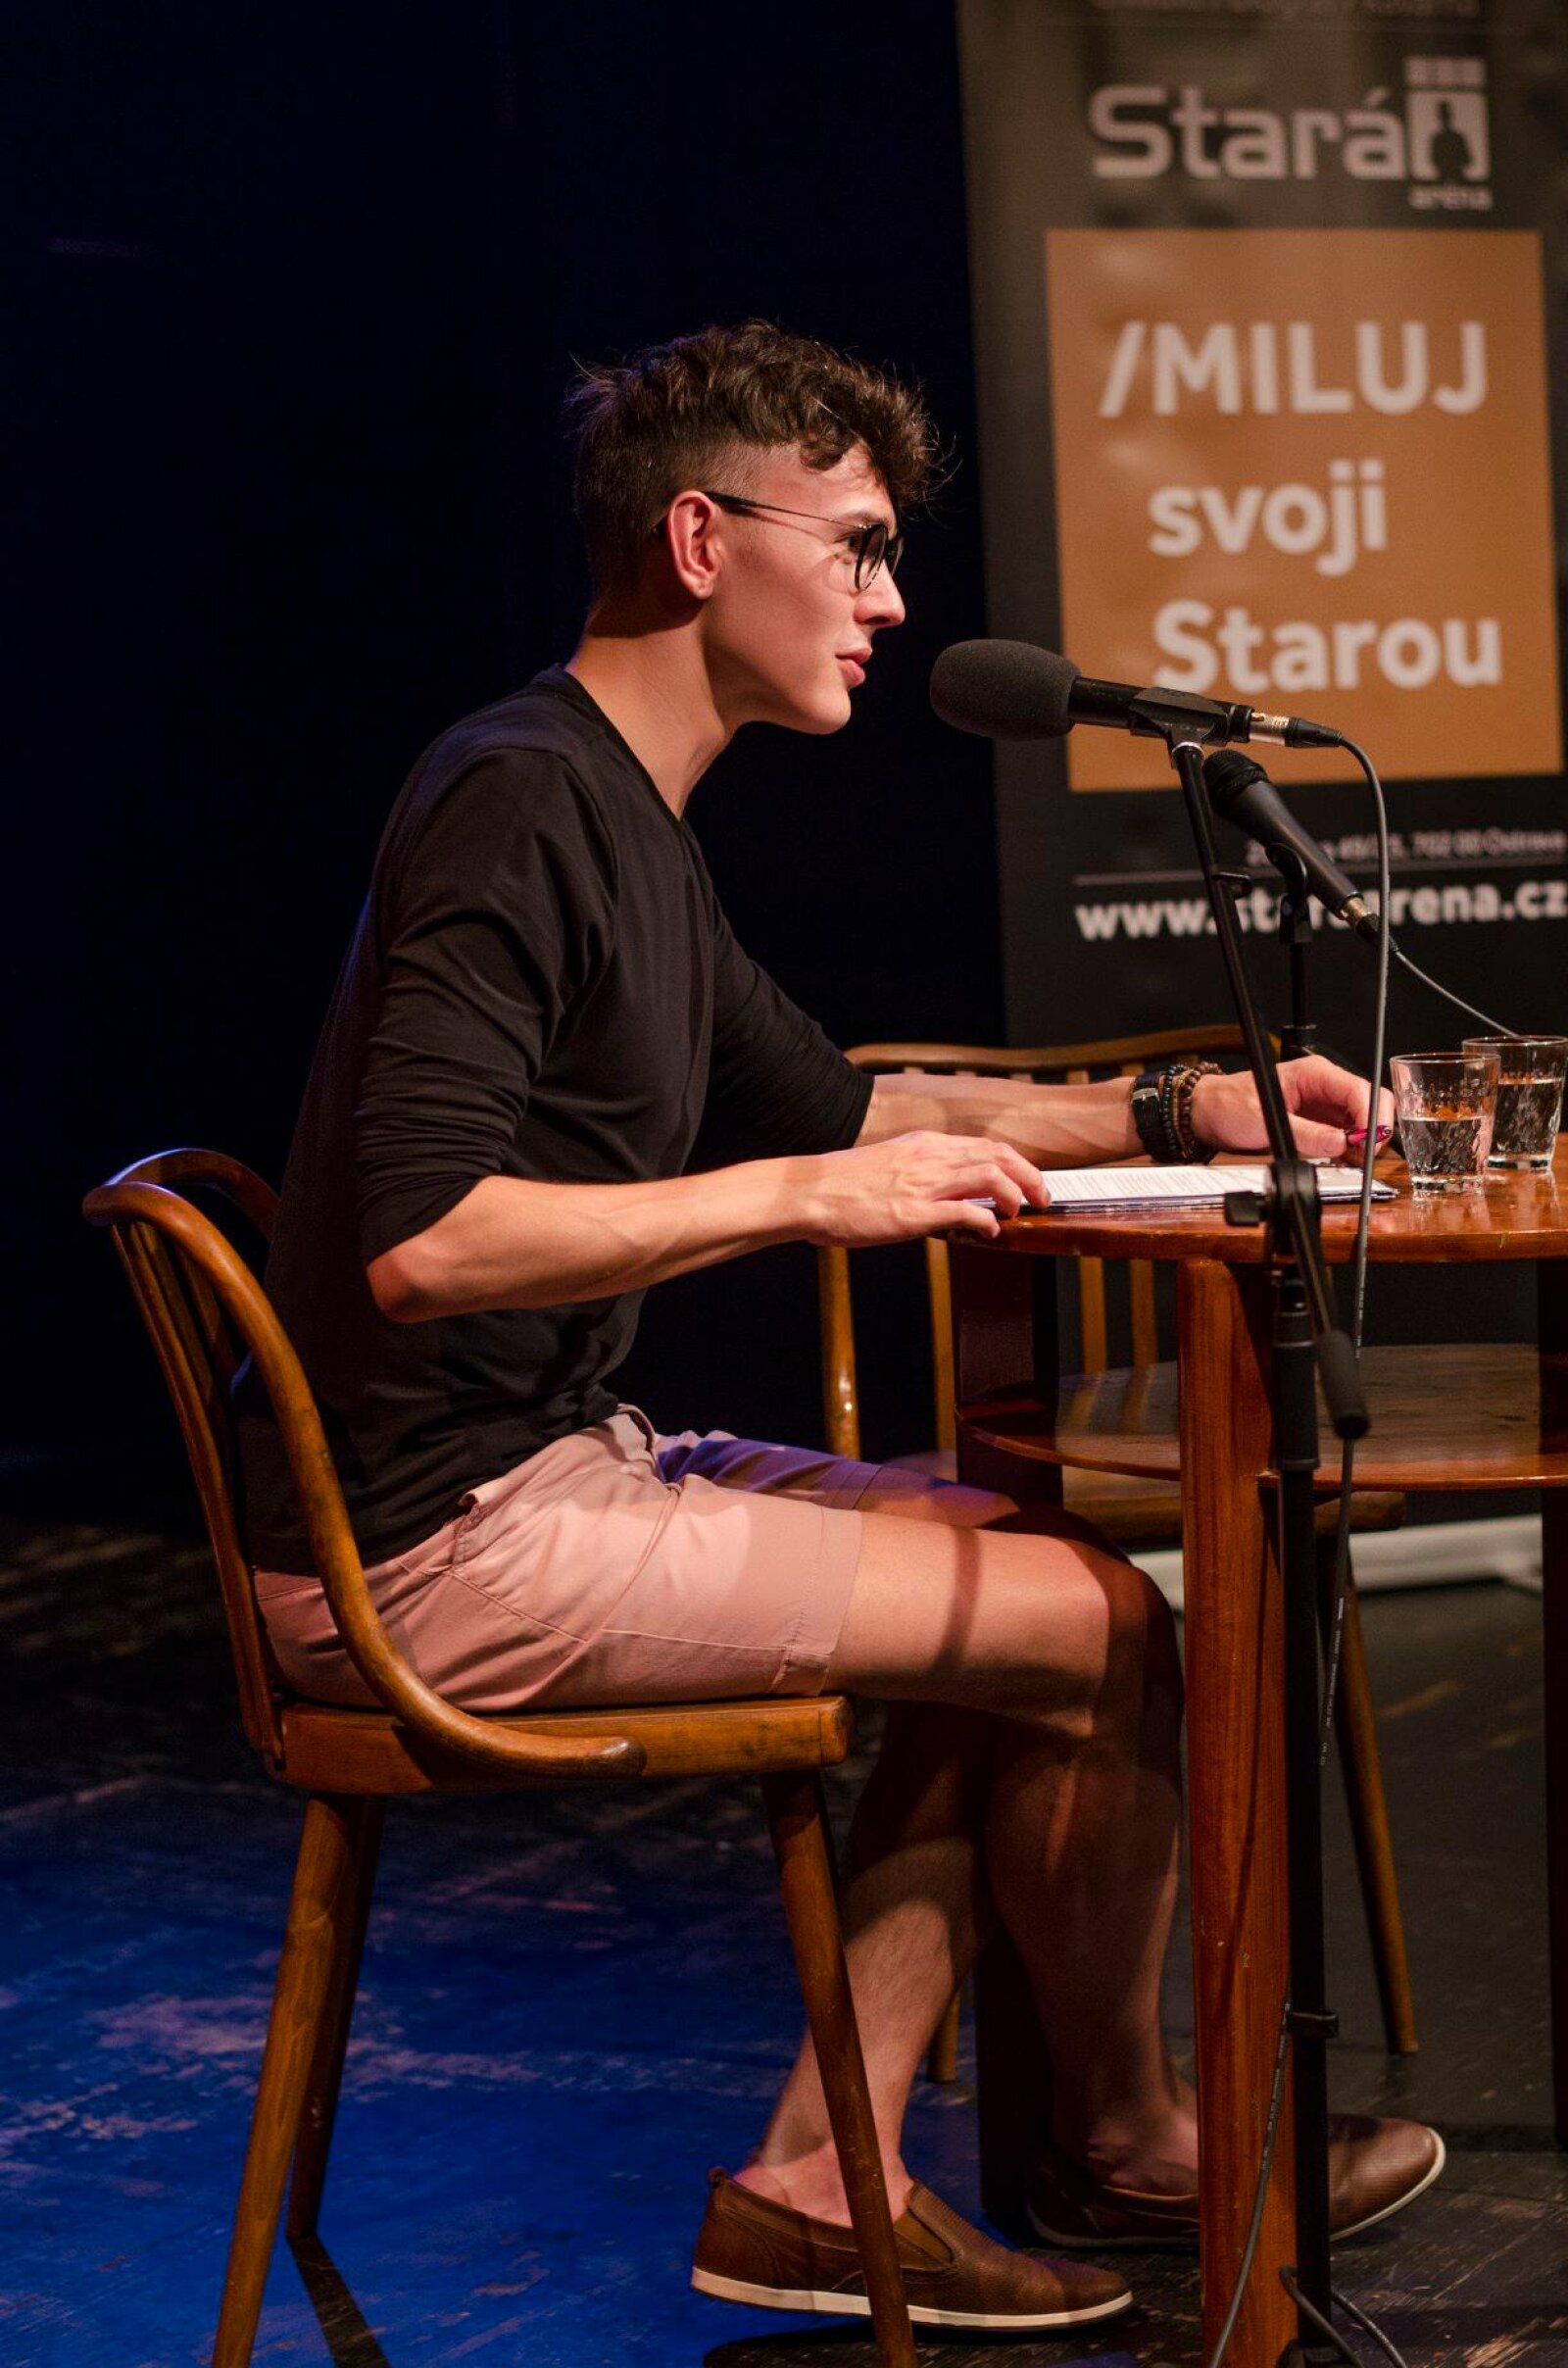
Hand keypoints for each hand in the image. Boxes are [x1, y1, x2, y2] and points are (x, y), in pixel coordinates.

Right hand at [800, 1131, 1046, 1246]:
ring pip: (989, 1176)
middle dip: (1029, 1175)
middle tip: (1041, 1196)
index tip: (1028, 1178)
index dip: (1016, 1162)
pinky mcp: (913, 1214)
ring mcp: (923, 1184)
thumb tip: (948, 1189)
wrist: (810, 1192)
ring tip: (1020, 1212)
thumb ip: (922, 1171)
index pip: (985, 1145)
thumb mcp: (891, 1163)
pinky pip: (964, 1213)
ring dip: (1014, 1195)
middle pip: (997, 1155)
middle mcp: (929, 1157)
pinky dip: (986, 1221)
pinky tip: (991, 1231)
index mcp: (924, 1144)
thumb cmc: (844, 1184)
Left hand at [1189, 1055, 1394, 1161]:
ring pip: (1363, 1120)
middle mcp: (1325, 1085)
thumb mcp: (1265, 1120)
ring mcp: (1325, 1103)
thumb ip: (1306, 1133)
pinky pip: (1347, 1133)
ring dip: (1363, 1142)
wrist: (1211, 1112)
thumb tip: (1339, 1144)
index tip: (1368, 1143)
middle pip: (1370, 1103)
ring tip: (1350, 1161)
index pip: (1359, 1089)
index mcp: (1315, 1074)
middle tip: (1363, 1157)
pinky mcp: (1320, 1121)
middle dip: (1374, 1131)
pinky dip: (1351, 1148)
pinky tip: (1341, 1159)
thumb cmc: (1231, 1104)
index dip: (1372, 1116)